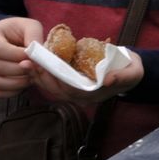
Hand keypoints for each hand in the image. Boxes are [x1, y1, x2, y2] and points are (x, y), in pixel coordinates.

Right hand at [0, 17, 41, 96]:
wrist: (8, 38)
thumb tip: (38, 56)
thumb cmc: (19, 31)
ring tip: (32, 75)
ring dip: (18, 82)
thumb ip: (34, 37)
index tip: (33, 58)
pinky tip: (24, 82)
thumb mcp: (29, 26)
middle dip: (20, 70)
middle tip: (36, 69)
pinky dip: (14, 90)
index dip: (18, 56)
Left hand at [29, 47, 144, 104]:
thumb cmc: (131, 70)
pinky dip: (43, 74)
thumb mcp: (132, 72)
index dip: (57, 80)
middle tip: (28, 63)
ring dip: (38, 76)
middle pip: (57, 90)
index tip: (45, 68)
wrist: (130, 70)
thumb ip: (122, 76)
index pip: (71, 90)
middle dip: (41, 77)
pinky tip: (34, 64)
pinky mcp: (71, 85)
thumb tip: (108, 79)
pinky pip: (54, 82)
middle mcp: (82, 97)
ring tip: (26, 63)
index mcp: (94, 95)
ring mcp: (76, 92)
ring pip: (52, 88)